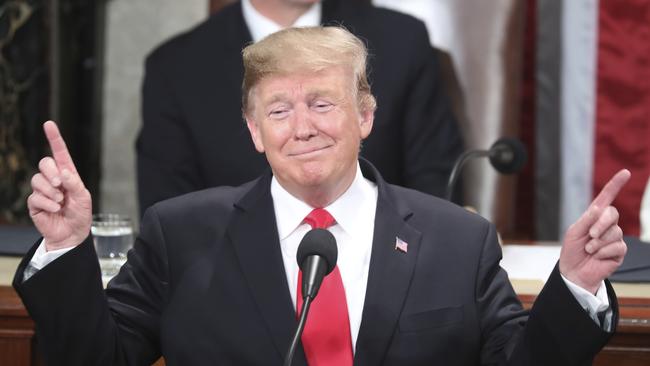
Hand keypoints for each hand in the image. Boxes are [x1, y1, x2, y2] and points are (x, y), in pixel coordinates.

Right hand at [27, 121, 91, 250]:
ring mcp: (42, 190)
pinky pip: (35, 197)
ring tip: (60, 202)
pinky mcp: (34, 203)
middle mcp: (53, 179)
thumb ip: (75, 184)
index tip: (49, 124)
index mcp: (67, 174)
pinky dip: (47, 203)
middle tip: (60, 184)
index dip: (54, 138)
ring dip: (51, 191)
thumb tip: (64, 172)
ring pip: (37, 180)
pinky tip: (55, 209)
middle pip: (44, 163)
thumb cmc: (80, 214)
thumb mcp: (83, 198)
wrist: (72, 234)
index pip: (59, 153)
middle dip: (51, 172)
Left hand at [559, 169, 630, 293]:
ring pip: (615, 232)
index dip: (615, 185)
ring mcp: (615, 238)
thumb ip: (586, 220)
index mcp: (594, 217)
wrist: (574, 272)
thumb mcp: (574, 232)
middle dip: (600, 224)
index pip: (607, 198)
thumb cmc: (572, 250)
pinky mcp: (619, 251)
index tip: (625, 172)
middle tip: (590, 235)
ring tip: (590, 250)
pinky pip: (617, 246)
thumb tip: (599, 208)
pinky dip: (603, 252)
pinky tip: (597, 257)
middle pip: (612, 214)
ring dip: (599, 242)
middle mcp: (607, 225)